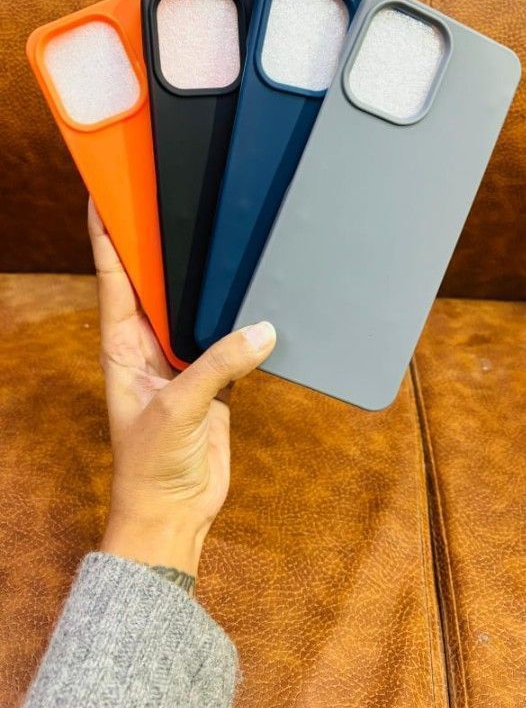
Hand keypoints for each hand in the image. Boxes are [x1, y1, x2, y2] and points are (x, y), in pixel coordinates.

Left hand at [88, 198, 275, 576]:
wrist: (174, 512)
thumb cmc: (152, 464)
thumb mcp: (178, 408)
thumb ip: (219, 366)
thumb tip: (264, 330)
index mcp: (122, 345)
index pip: (113, 278)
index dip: (107, 236)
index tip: (107, 195)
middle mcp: (148, 346)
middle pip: (155, 285)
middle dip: (162, 247)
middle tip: (176, 199)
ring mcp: (183, 361)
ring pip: (195, 310)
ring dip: (206, 284)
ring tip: (222, 238)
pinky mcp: (214, 379)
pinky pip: (229, 340)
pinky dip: (241, 322)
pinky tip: (254, 296)